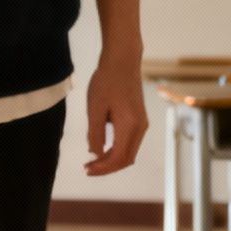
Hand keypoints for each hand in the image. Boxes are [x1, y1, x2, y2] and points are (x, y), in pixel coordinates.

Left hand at [84, 55, 148, 175]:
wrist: (123, 61)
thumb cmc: (106, 82)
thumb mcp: (95, 108)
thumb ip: (95, 133)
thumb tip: (96, 153)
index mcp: (129, 126)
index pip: (118, 158)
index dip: (103, 168)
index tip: (87, 169)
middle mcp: (140, 128)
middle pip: (126, 159)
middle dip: (107, 167)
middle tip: (88, 168)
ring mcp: (142, 124)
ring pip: (129, 152)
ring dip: (112, 159)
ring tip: (93, 160)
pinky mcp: (140, 119)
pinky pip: (130, 142)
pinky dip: (117, 150)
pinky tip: (102, 147)